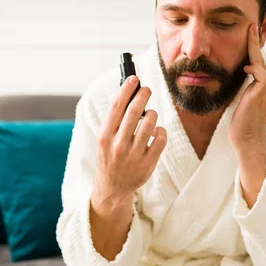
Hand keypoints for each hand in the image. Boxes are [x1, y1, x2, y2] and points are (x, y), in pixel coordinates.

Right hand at [93, 76, 166, 207]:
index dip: (126, 90)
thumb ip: (114, 121)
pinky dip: (160, 131)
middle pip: (134, 112)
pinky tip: (156, 131)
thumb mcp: (104, 139)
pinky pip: (161, 138)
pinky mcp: (148, 163)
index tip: (134, 78)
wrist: (112, 187)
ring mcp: (134, 155)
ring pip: (150, 124)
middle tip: (147, 89)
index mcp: (105, 136)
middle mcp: (118, 145)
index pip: (117, 107)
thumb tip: (128, 95)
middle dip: (143, 96)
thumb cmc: (109, 156)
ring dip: (152, 114)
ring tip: (150, 114)